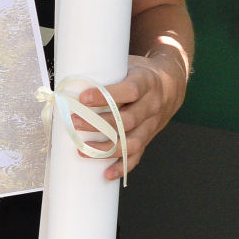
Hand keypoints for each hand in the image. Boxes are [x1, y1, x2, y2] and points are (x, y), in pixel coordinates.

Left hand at [75, 51, 186, 180]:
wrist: (171, 84)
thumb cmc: (139, 74)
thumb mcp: (127, 65)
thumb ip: (105, 74)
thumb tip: (68, 84)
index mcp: (146, 82)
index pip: (129, 91)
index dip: (105, 96)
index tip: (83, 98)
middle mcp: (152, 105)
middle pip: (127, 120)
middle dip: (98, 124)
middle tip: (74, 122)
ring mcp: (152, 124)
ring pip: (132, 141)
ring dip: (106, 148)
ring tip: (82, 149)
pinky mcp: (149, 137)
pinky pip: (138, 155)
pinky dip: (122, 166)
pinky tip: (107, 173)